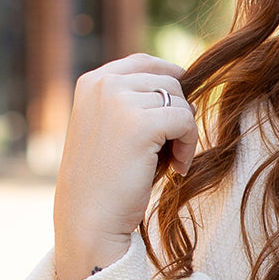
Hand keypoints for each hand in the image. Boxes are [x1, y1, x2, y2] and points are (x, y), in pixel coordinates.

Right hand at [53, 54, 197, 279]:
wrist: (89, 218)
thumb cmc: (106, 179)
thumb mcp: (112, 129)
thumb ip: (135, 103)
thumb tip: (186, 87)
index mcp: (92, 82)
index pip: (145, 62)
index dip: (171, 80)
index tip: (180, 112)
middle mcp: (103, 84)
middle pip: (169, 81)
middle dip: (178, 115)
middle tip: (171, 150)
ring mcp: (119, 100)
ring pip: (180, 101)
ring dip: (184, 133)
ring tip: (171, 161)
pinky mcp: (139, 124)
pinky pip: (186, 121)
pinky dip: (189, 146)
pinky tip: (176, 168)